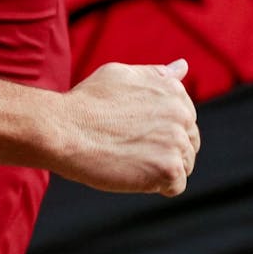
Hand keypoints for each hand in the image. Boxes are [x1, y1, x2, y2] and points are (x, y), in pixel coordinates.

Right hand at [51, 59, 199, 196]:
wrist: (63, 130)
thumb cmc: (86, 102)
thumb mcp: (120, 75)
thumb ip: (156, 74)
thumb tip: (183, 67)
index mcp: (172, 90)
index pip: (186, 119)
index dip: (160, 129)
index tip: (135, 131)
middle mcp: (181, 113)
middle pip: (189, 143)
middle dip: (164, 149)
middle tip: (129, 147)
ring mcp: (176, 142)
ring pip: (184, 165)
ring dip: (160, 167)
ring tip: (129, 159)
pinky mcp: (168, 169)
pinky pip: (175, 186)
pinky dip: (155, 185)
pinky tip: (132, 173)